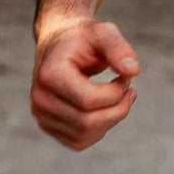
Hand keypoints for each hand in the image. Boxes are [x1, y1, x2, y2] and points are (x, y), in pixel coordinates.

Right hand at [30, 17, 138, 150]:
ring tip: (118, 98)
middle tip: (128, 90)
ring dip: (110, 119)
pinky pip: (79, 141)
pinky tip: (104, 109)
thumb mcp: (103, 32)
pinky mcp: (48, 126)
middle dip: (117, 109)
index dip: (116, 92)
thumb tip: (133, 70)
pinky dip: (99, 129)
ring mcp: (41, 115)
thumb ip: (118, 48)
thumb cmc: (83, 39)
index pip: (88, 100)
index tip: (126, 77)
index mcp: (50, 74)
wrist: (59, 45)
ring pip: (85, 135)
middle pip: (87, 122)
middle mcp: (40, 98)